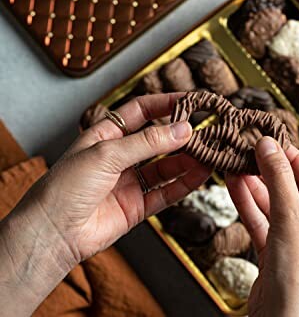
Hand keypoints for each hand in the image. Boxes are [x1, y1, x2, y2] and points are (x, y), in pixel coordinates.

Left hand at [0, 93, 210, 314]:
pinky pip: (167, 192)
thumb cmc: (65, 187)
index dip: (166, 104)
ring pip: (167, 167)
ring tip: (210, 152)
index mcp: (105, 135)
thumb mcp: (107, 153)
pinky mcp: (138, 206)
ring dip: (188, 159)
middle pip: (158, 140)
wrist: (53, 233)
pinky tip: (201, 173)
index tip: (191, 101)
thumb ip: (148, 142)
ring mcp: (129, 182)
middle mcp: (120, 157)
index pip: (141, 112)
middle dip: (182, 134)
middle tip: (207, 129)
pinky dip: (186, 183)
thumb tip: (182, 129)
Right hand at [226, 137, 298, 316]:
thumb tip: (269, 146)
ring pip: (274, 205)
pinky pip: (262, 222)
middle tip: (251, 151)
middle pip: (294, 190)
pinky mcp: (275, 253)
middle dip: (271, 171)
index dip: (295, 159)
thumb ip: (278, 180)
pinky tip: (234, 186)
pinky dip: (248, 204)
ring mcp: (296, 242)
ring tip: (236, 164)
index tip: (274, 143)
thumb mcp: (291, 219)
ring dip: (255, 186)